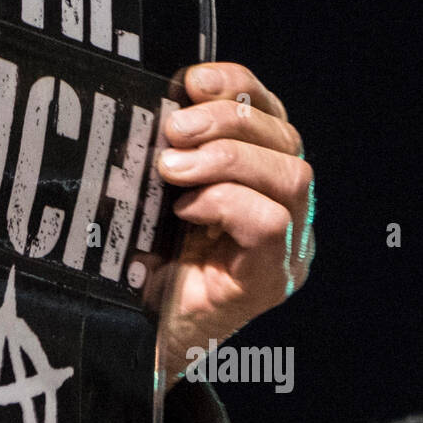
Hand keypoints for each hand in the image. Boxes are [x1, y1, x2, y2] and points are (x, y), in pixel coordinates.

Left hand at [155, 63, 314, 385]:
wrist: (130, 341)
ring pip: (292, 175)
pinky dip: (226, 203)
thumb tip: (155, 106)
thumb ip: (169, 153)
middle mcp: (287, 210)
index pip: (270, 112)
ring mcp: (287, 249)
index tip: (190, 82)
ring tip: (173, 169)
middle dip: (226, 122)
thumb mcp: (154, 195)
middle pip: (286, 138)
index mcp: (260, 179)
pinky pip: (272, 223)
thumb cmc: (141, 265)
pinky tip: (187, 211)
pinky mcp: (271, 281)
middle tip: (173, 132)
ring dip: (226, 159)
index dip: (237, 86)